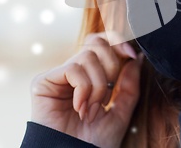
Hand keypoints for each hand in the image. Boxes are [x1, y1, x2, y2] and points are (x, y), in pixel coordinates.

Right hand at [29, 31, 143, 147]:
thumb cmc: (95, 141)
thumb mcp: (121, 111)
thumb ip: (129, 85)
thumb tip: (137, 57)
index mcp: (91, 76)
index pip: (103, 43)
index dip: (117, 42)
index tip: (130, 54)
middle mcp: (74, 72)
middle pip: (97, 43)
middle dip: (111, 67)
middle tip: (106, 96)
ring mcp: (58, 76)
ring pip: (87, 56)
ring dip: (97, 85)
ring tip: (91, 110)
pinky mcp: (43, 82)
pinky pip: (72, 68)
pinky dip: (83, 88)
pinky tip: (79, 108)